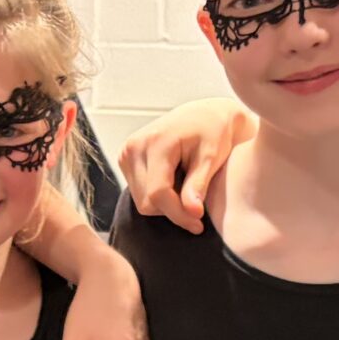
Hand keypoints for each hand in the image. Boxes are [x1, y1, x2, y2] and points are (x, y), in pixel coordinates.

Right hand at [116, 99, 254, 233]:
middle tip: (196, 204)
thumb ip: (199, 184)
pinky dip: (158, 196)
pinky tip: (175, 183)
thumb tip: (192, 212)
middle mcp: (134, 147)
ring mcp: (126, 153)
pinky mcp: (125, 160)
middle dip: (173, 209)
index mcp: (155, 142)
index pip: (158, 193)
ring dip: (165, 203)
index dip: (178, 214)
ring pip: (142, 201)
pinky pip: (139, 193)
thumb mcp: (212, 156)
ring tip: (187, 188)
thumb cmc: (213, 132)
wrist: (203, 115)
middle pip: (147, 202)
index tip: (198, 224)